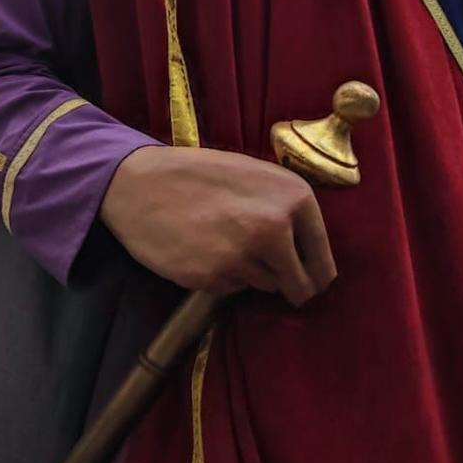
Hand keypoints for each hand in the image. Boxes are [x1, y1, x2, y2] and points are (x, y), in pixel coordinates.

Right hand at [100, 145, 334, 304]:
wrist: (139, 182)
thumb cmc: (198, 174)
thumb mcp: (255, 176)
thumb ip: (286, 208)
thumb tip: (310, 253)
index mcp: (295, 199)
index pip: (323, 263)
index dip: (314, 275)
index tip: (305, 279)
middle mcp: (276, 228)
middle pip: (301, 286)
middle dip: (290, 287)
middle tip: (274, 279)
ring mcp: (244, 255)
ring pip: (265, 287)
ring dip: (251, 274)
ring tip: (224, 244)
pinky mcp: (213, 277)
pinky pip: (232, 288)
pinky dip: (223, 276)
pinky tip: (203, 251)